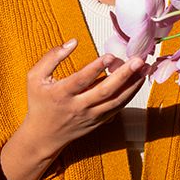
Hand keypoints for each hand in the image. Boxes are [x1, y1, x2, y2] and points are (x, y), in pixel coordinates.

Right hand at [0, 39, 144, 179]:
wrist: (43, 137)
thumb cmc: (39, 102)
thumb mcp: (35, 77)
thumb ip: (51, 57)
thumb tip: (73, 42)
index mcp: (61, 94)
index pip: (81, 81)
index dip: (95, 68)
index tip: (110, 55)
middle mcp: (78, 107)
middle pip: (104, 91)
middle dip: (124, 75)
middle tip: (138, 60)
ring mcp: (91, 116)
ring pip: (116, 101)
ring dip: (133, 84)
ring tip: (145, 68)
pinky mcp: (99, 121)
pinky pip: (118, 107)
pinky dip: (130, 94)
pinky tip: (139, 80)